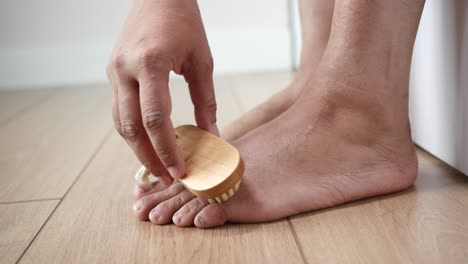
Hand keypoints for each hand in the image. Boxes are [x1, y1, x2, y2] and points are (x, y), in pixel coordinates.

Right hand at [107, 0, 217, 184]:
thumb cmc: (184, 23)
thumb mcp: (202, 61)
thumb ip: (206, 100)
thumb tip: (212, 134)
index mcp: (150, 64)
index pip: (156, 118)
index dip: (167, 149)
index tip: (179, 171)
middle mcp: (125, 69)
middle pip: (131, 127)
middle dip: (148, 156)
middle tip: (166, 177)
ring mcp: (114, 71)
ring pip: (120, 122)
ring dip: (137, 147)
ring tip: (157, 165)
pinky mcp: (112, 72)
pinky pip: (118, 109)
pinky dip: (132, 129)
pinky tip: (148, 140)